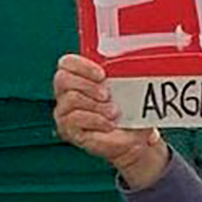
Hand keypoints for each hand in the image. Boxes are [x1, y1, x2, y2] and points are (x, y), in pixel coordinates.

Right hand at [52, 54, 169, 189]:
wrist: (132, 138)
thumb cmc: (128, 111)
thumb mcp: (130, 91)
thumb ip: (126, 76)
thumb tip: (137, 64)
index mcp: (80, 77)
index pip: (67, 63)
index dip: (82, 66)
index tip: (102, 74)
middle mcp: (67, 92)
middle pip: (63, 79)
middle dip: (88, 85)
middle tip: (108, 95)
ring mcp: (65, 111)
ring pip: (71, 99)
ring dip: (96, 105)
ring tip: (114, 113)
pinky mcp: (68, 129)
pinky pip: (75, 119)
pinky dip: (96, 120)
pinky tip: (109, 124)